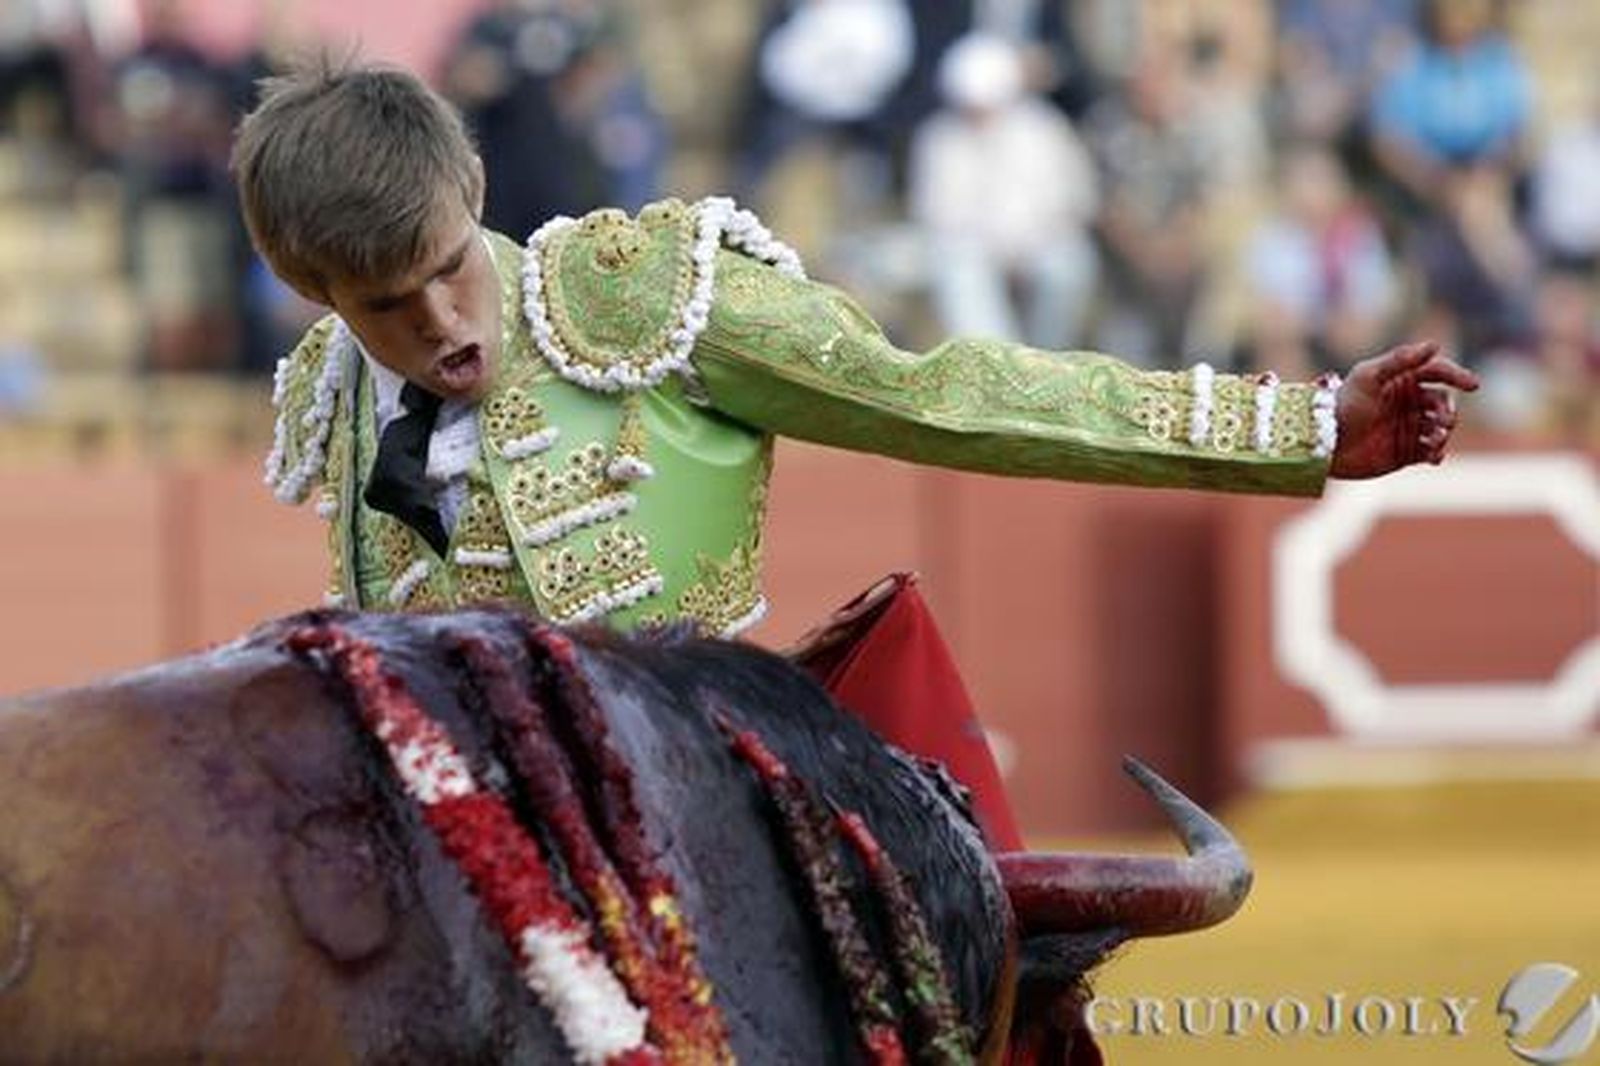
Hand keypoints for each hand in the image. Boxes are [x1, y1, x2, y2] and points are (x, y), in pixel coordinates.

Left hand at [1330, 341, 1479, 479]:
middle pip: (1444, 402)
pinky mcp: (1406, 452)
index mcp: (1402, 380)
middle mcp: (1410, 402)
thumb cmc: (1343, 406)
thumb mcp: (1368, 377)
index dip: (1457, 376)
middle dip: (1448, 411)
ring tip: (1435, 439)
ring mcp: (1409, 427)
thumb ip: (1399, 360)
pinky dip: (1437, 453)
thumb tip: (1434, 345)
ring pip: (1441, 428)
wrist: (1324, 444)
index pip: (1438, 372)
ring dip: (1444, 433)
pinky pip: (1431, 452)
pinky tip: (1433, 456)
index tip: (1472, 385)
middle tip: (1443, 421)